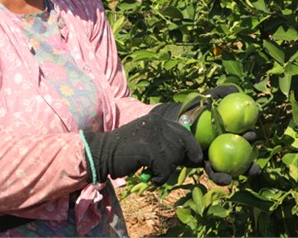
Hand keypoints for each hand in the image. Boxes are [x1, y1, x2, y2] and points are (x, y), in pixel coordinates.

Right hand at [82, 113, 203, 185]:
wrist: (102, 152)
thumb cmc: (126, 151)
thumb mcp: (148, 140)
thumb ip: (166, 142)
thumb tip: (193, 157)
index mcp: (157, 119)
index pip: (184, 132)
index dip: (193, 148)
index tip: (195, 161)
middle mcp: (157, 123)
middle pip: (181, 146)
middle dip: (177, 162)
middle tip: (164, 170)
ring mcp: (152, 134)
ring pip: (174, 158)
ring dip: (166, 171)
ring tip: (153, 173)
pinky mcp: (147, 148)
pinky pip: (165, 168)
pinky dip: (160, 178)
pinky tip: (150, 177)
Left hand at [150, 85, 260, 185]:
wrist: (171, 123)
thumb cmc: (190, 109)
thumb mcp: (205, 99)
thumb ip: (221, 93)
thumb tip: (237, 91)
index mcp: (228, 129)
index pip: (243, 134)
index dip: (250, 136)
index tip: (251, 135)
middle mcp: (224, 142)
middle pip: (242, 151)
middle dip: (252, 156)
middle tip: (251, 156)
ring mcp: (215, 155)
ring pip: (233, 165)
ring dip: (245, 169)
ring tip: (251, 171)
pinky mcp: (205, 165)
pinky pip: (215, 173)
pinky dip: (222, 177)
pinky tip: (228, 179)